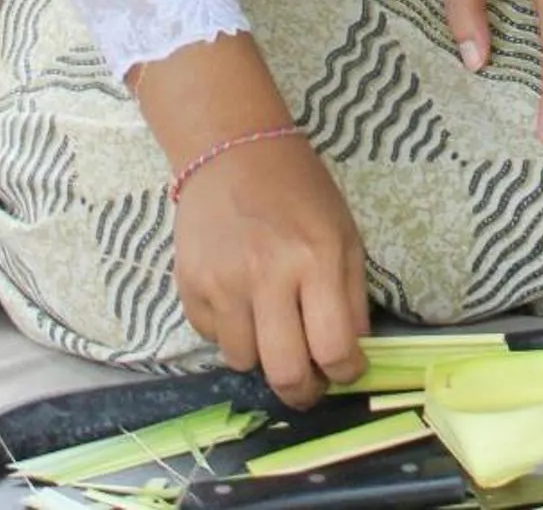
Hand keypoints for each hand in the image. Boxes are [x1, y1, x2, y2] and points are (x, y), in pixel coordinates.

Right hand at [173, 134, 367, 408]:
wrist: (234, 150)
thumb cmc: (300, 191)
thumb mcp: (345, 232)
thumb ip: (352, 296)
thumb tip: (352, 356)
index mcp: (318, 257)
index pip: (334, 348)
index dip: (346, 373)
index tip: (346, 370)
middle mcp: (269, 275)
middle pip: (285, 373)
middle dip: (303, 392)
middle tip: (309, 384)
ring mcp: (224, 283)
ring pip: (245, 363)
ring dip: (263, 356)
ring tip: (272, 325)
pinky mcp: (189, 287)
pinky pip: (213, 340)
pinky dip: (231, 333)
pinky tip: (241, 300)